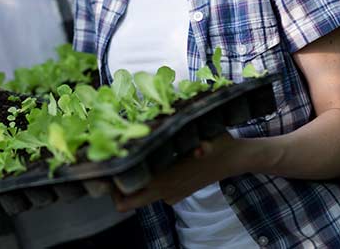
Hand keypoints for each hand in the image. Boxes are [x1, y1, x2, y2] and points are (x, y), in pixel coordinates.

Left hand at [113, 132, 237, 211]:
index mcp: (166, 178)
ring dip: (133, 184)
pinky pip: (157, 193)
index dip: (112, 182)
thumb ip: (197, 141)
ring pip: (141, 197)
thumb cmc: (219, 143)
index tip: (104, 166)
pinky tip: (152, 165)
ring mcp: (172, 195)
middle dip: (116, 189)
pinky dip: (150, 184)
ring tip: (128, 161)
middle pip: (128, 203)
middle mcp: (165, 190)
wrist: (235, 158)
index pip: (128, 191)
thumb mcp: (208, 137)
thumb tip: (197, 147)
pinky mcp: (179, 194)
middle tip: (112, 169)